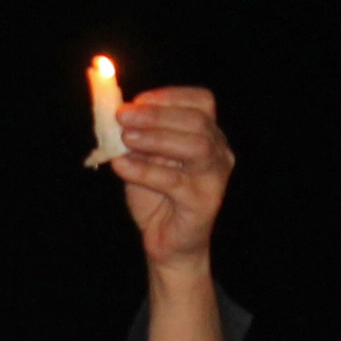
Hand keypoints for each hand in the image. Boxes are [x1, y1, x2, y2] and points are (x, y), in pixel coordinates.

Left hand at [109, 87, 233, 276]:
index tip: (136, 100)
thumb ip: (137, 136)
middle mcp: (219, 153)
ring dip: (156, 138)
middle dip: (157, 115)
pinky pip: (174, 181)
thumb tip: (120, 112)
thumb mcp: (144, 159)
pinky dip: (144, 170)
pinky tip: (121, 166)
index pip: (202, 102)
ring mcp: (215, 178)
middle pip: (198, 121)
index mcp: (209, 135)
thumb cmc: (156, 197)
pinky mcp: (204, 203)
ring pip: (196, 147)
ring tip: (125, 138)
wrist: (167, 243)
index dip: (169, 96)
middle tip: (123, 116)